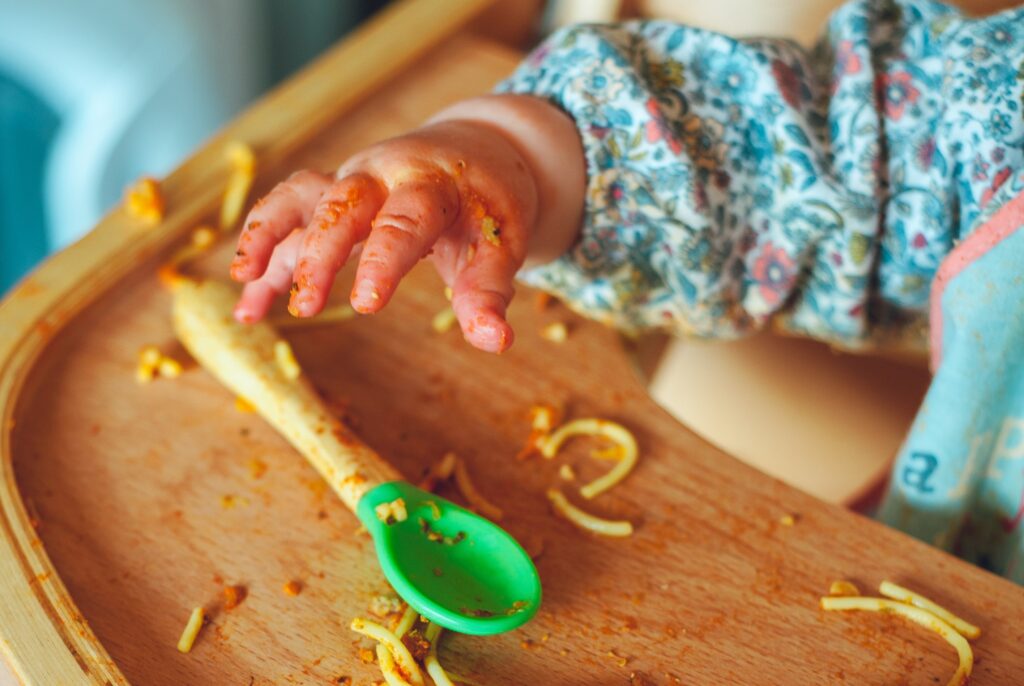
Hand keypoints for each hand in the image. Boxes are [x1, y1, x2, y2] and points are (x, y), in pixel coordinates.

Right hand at [229, 95, 584, 352]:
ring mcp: (351, 181)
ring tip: (246, 285)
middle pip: (341, 205)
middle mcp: (383, 175)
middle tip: (305, 307)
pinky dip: (264, 247)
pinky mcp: (331, 193)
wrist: (474, 152)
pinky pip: (288, 213)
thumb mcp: (501, 243)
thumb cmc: (486, 204)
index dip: (383, 260)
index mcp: (432, 185)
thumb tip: (496, 342)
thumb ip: (490, 291)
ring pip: (301, 199)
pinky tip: (248, 298)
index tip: (367, 304)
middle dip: (319, 255)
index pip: (404, 221)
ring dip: (269, 237)